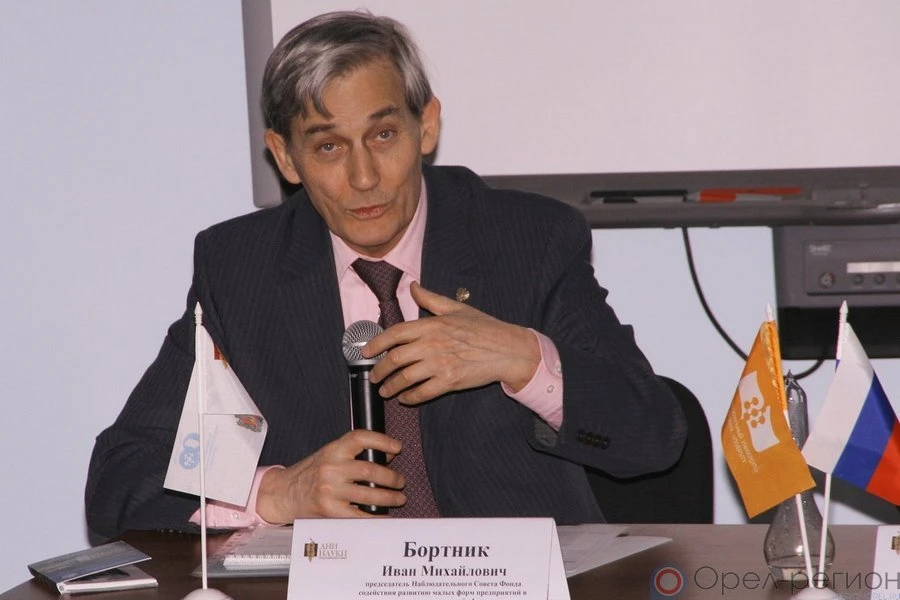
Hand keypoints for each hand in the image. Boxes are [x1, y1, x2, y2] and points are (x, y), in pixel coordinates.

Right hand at [255, 430, 405, 522]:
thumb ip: (352, 455)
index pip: (360, 438)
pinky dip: (376, 517)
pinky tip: (384, 516)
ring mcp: (330, 491)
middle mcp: (331, 468)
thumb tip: (386, 458)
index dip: (382, 440)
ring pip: (370, 494)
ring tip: (398, 498)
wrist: (282, 493)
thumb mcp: (328, 456)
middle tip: (400, 481)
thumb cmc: (308, 474)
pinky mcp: (330, 511)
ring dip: (390, 497)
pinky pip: (360, 515)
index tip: (397, 447)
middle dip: (392, 478)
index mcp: (332, 450)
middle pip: (371, 471)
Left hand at [363, 282, 539, 404]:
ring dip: (391, 387)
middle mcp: (432, 344)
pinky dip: (410, 398)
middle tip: (374, 377)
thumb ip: (430, 299)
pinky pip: (422, 393)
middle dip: (379, 371)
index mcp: (432, 325)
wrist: (508, 349)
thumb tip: (413, 286)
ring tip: (386, 391)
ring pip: (405, 378)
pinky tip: (406, 398)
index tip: (366, 352)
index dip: (376, 344)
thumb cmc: (484, 328)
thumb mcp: (456, 308)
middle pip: (395, 359)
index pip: (395, 333)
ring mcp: (440, 364)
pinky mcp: (450, 381)